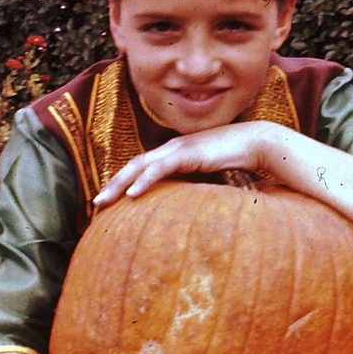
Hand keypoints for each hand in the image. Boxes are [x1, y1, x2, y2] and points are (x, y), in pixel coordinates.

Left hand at [93, 122, 270, 207]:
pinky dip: (145, 180)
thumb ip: (194, 188)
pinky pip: (161, 167)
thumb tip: (185, 210)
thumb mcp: (208, 178)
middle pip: (134, 166)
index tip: (109, 201)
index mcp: (173, 154)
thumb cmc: (236, 162)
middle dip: (113, 184)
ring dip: (120, 183)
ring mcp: (178, 148)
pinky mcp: (188, 152)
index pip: (141, 168)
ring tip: (105, 200)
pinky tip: (133, 194)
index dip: (123, 183)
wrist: (256, 143)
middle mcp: (171, 149)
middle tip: (96, 203)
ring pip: (140, 165)